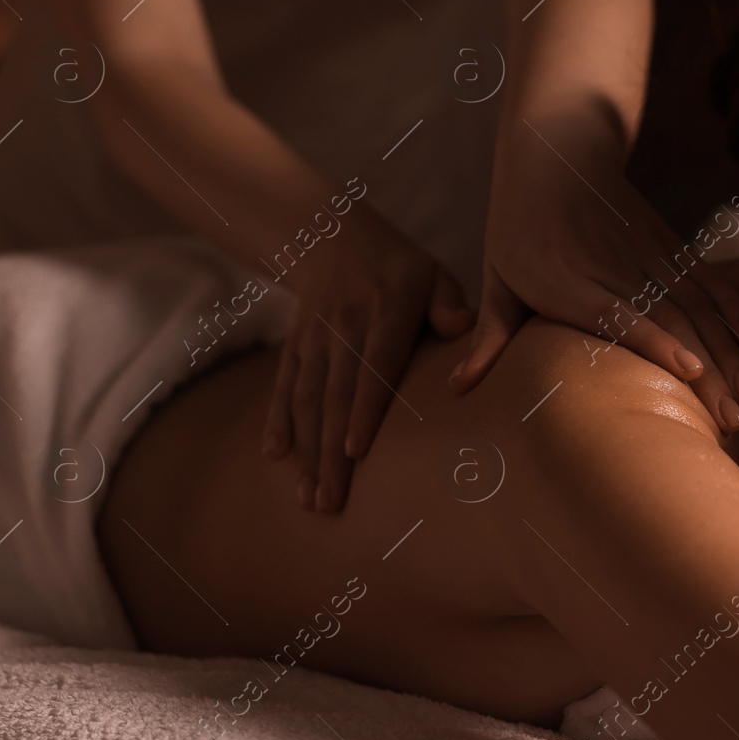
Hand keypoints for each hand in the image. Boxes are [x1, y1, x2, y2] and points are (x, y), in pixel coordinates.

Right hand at [263, 207, 475, 512]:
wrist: (335, 237)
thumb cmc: (401, 269)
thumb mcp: (433, 274)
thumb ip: (449, 304)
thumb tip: (464, 328)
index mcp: (385, 312)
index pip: (374, 367)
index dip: (364, 410)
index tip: (356, 453)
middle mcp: (344, 327)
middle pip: (336, 396)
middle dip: (330, 453)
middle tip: (329, 502)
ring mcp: (314, 338)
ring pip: (307, 399)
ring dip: (305, 450)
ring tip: (307, 497)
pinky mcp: (294, 344)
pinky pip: (283, 385)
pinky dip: (277, 420)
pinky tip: (274, 456)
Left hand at [448, 109, 738, 433]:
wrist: (558, 150)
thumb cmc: (516, 223)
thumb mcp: (496, 275)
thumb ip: (490, 335)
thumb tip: (456, 389)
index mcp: (566, 280)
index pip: (617, 313)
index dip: (654, 340)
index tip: (689, 370)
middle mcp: (613, 268)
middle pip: (669, 321)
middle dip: (708, 371)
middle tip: (735, 419)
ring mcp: (646, 255)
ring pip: (696, 308)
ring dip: (728, 352)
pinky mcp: (667, 246)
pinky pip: (706, 280)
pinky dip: (733, 306)